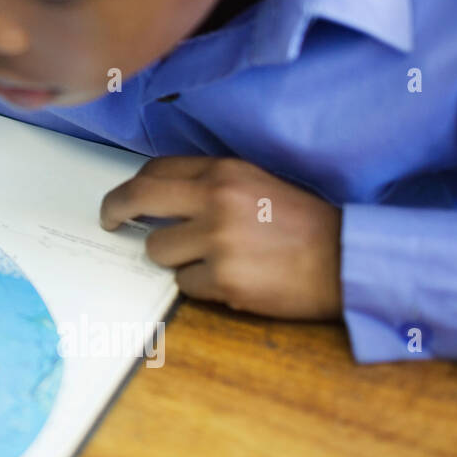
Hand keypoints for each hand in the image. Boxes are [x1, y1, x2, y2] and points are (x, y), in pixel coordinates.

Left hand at [99, 157, 341, 318]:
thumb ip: (209, 185)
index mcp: (223, 173)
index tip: (124, 201)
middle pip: (136, 199)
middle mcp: (215, 201)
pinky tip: (230, 279)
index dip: (132, 187)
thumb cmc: (301, 223)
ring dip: (173, 258)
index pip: (153, 171)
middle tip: (112, 222)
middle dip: (115, 211)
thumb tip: (159, 198)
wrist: (345, 260)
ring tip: (210, 259)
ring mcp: (217, 241)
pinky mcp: (223, 279)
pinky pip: (183, 283)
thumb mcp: (255, 184)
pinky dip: (199, 285)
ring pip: (157, 249)